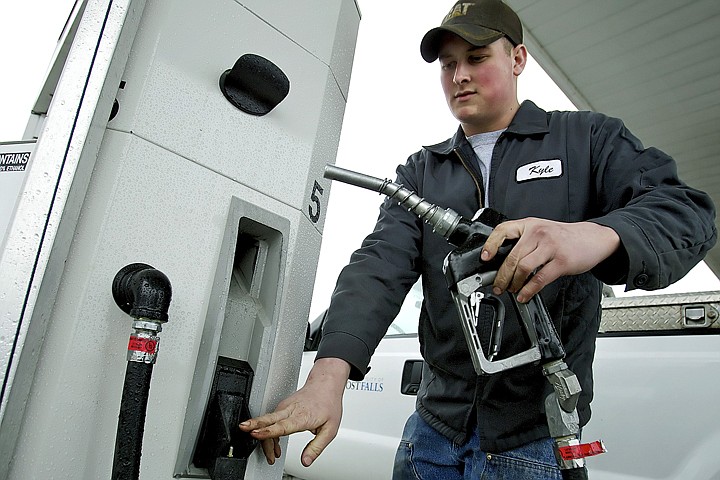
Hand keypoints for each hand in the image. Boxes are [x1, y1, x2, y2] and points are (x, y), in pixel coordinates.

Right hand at [239, 358, 349, 466]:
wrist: (326, 384)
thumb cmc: (328, 404)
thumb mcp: (330, 430)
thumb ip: (316, 447)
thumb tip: (306, 461)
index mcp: (302, 416)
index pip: (282, 425)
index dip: (267, 431)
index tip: (256, 433)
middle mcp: (290, 409)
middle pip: (268, 419)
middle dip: (254, 424)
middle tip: (242, 429)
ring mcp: (284, 407)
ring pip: (268, 422)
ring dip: (264, 438)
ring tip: (271, 455)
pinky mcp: (282, 406)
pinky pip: (271, 420)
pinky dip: (268, 432)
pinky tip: (274, 444)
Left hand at [481, 219, 619, 301]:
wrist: (593, 237)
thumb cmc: (564, 237)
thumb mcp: (541, 230)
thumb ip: (523, 241)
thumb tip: (501, 260)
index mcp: (530, 225)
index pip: (503, 231)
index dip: (491, 245)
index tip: (485, 258)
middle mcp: (538, 233)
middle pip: (512, 256)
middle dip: (501, 275)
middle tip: (497, 285)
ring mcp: (550, 247)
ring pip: (523, 268)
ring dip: (513, 283)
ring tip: (511, 290)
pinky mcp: (561, 261)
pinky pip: (539, 279)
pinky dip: (528, 290)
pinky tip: (524, 295)